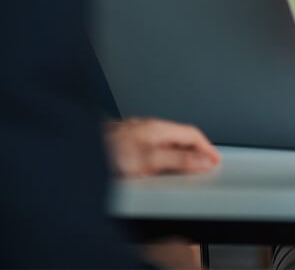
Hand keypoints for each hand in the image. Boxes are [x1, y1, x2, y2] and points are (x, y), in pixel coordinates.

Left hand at [104, 118, 220, 178]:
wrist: (78, 151)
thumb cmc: (108, 153)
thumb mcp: (150, 160)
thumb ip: (178, 158)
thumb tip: (203, 159)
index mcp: (157, 128)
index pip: (192, 133)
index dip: (208, 147)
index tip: (216, 160)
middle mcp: (147, 128)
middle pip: (180, 136)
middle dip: (196, 149)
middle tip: (206, 165)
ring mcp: (135, 133)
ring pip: (166, 141)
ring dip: (180, 152)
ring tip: (188, 167)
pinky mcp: (125, 142)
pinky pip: (153, 146)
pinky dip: (164, 155)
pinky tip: (160, 166)